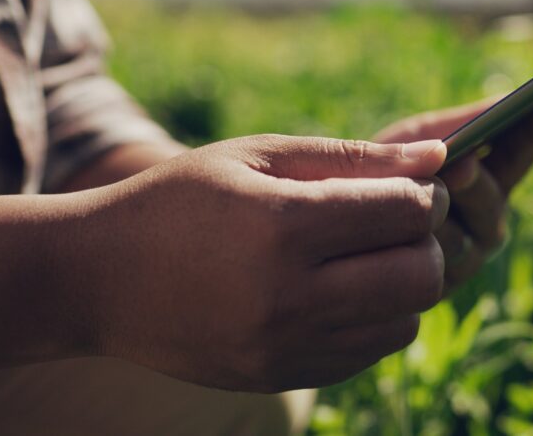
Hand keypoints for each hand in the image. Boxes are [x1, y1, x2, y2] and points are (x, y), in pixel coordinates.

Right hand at [73, 135, 448, 392]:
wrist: (95, 279)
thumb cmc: (179, 200)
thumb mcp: (257, 156)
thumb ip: (352, 156)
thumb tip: (437, 156)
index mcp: (282, 227)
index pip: (405, 212)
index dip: (424, 193)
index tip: (412, 185)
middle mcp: (289, 297)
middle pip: (420, 277)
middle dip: (426, 242)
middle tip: (400, 223)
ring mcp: (285, 347)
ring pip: (404, 323)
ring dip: (405, 285)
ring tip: (366, 256)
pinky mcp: (280, 377)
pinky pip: (366, 354)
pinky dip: (373, 320)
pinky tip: (340, 290)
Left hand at [374, 98, 532, 292]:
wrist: (332, 224)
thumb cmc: (377, 172)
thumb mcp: (415, 141)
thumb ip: (456, 127)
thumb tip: (506, 100)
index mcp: (486, 187)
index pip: (517, 157)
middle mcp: (481, 227)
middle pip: (490, 203)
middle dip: (474, 183)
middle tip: (460, 165)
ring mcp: (458, 262)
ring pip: (459, 238)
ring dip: (440, 213)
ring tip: (426, 192)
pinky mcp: (426, 292)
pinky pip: (426, 268)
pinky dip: (414, 242)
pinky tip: (398, 223)